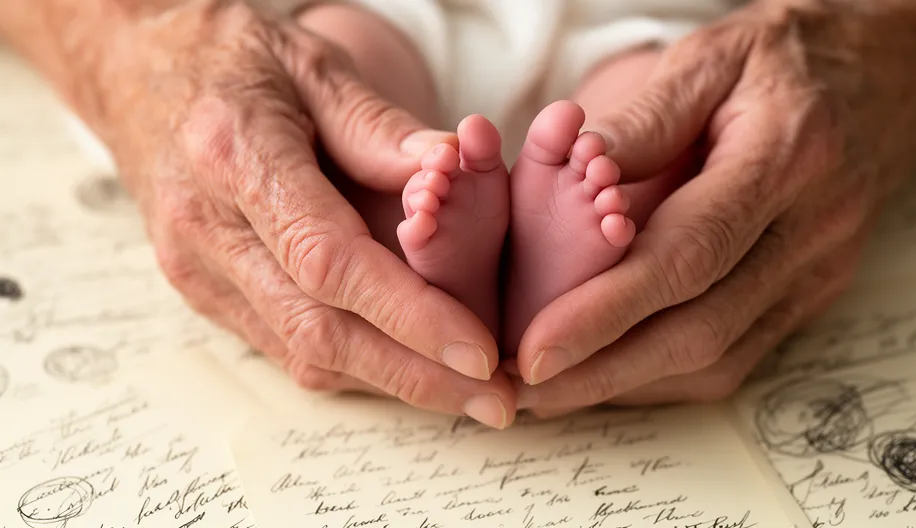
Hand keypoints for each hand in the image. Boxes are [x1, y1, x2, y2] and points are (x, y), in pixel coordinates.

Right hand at [89, 1, 514, 426]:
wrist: (140, 72)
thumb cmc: (236, 60)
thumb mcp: (315, 65)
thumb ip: (381, 126)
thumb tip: (456, 168)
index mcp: (233, 155)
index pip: (327, 259)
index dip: (407, 314)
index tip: (478, 350)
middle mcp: (204, 227)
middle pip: (317, 329)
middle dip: (414, 375)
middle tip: (496, 401)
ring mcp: (196, 269)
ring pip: (301, 353)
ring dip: (392, 382)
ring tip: (470, 394)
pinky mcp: (204, 291)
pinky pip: (285, 346)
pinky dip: (355, 364)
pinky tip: (411, 367)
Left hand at [513, 0, 915, 412]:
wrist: (888, 74)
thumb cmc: (785, 60)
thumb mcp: (712, 56)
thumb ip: (646, 116)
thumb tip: (576, 167)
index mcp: (786, 156)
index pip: (688, 252)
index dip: (608, 310)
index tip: (535, 348)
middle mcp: (813, 228)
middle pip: (703, 327)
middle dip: (604, 369)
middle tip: (525, 389)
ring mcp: (820, 270)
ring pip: (720, 356)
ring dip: (630, 383)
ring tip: (552, 389)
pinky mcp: (813, 293)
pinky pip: (738, 354)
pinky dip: (667, 373)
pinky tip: (612, 369)